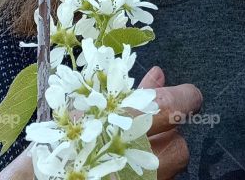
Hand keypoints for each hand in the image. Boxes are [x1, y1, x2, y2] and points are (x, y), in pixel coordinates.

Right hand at [0, 65, 202, 179]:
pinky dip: (150, 173)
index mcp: (120, 126)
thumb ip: (124, 94)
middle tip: (151, 128)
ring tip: (137, 149)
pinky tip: (130, 166)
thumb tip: (158, 74)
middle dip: (170, 136)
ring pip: (172, 169)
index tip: (189, 96)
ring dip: (161, 157)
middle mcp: (136, 161)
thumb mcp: (82, 110)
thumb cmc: (55, 145)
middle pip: (179, 147)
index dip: (186, 98)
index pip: (172, 107)